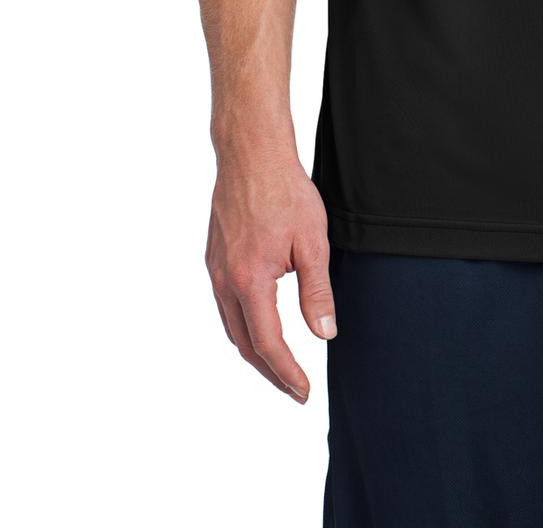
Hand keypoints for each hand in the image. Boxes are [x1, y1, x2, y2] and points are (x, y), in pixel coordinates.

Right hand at [205, 151, 337, 402]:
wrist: (252, 155)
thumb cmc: (285, 193)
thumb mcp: (312, 243)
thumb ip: (317, 292)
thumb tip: (324, 334)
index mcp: (250, 281)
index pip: (268, 344)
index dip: (287, 373)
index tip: (303, 392)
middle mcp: (225, 281)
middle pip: (245, 344)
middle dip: (270, 372)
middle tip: (294, 389)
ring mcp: (215, 270)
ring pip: (232, 327)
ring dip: (255, 352)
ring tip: (280, 367)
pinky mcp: (214, 259)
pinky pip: (225, 306)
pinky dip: (243, 327)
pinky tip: (259, 326)